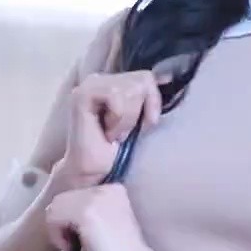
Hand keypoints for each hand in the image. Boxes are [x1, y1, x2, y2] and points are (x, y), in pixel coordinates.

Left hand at [45, 184, 161, 250]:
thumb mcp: (107, 224)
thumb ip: (89, 214)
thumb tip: (59, 218)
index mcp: (114, 188)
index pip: (76, 195)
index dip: (72, 219)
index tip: (81, 239)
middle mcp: (105, 186)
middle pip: (63, 199)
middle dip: (63, 224)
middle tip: (74, 247)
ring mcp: (95, 196)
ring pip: (56, 206)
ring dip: (58, 230)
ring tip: (73, 249)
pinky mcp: (85, 210)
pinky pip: (53, 217)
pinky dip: (56, 235)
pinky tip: (70, 250)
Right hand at [60, 70, 167, 186]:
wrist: (93, 173)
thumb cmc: (116, 150)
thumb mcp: (140, 118)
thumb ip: (147, 95)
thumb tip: (168, 77)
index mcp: (112, 82)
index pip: (146, 77)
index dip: (152, 101)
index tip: (146, 124)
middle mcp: (98, 79)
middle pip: (141, 80)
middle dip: (139, 112)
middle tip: (122, 132)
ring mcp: (88, 85)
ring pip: (131, 88)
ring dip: (127, 119)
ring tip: (113, 133)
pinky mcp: (82, 95)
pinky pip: (116, 96)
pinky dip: (118, 119)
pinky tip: (106, 133)